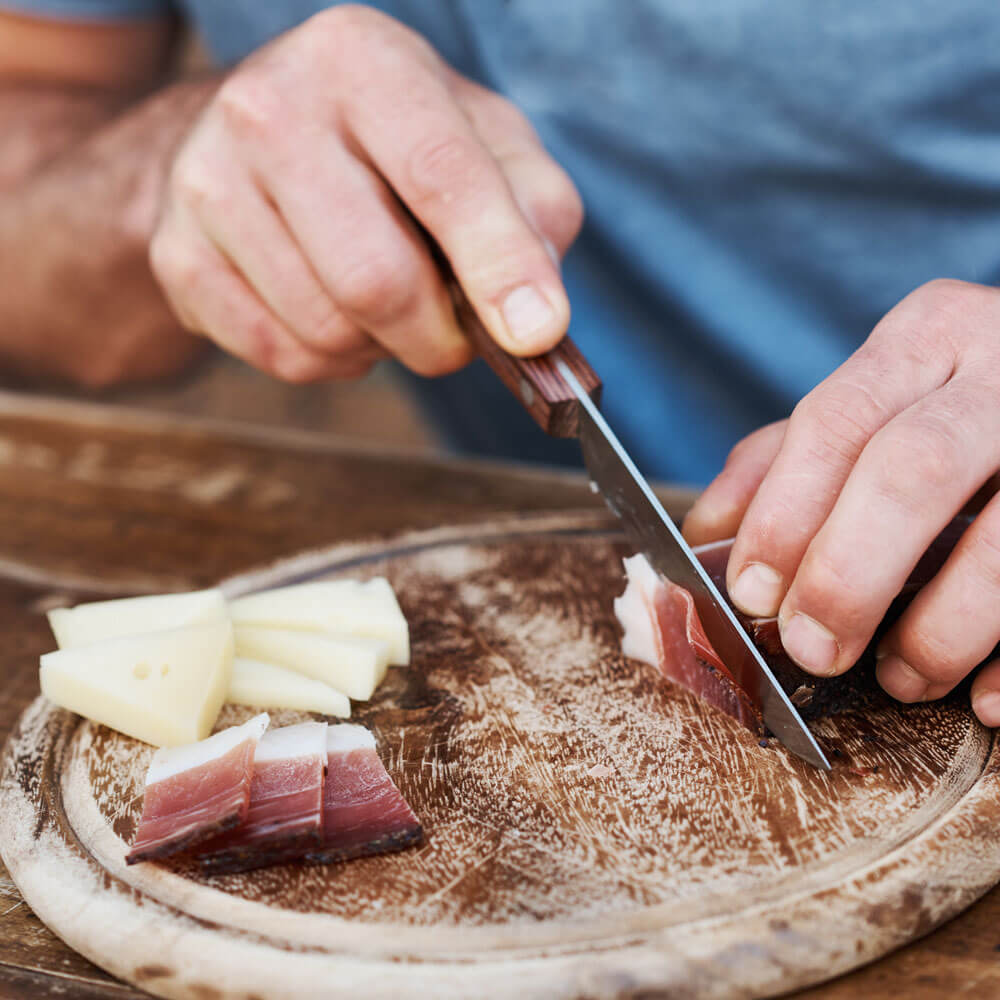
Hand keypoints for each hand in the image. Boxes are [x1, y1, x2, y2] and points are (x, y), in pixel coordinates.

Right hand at [150, 5, 581, 381]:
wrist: (269, 139)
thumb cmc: (399, 147)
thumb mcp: (486, 145)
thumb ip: (533, 213)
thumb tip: (535, 316)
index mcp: (362, 60)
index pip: (441, 176)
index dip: (498, 266)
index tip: (535, 333)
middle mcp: (268, 107)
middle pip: (376, 280)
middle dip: (439, 336)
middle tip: (457, 333)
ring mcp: (208, 182)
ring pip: (328, 331)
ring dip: (383, 347)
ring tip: (388, 304)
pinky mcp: (179, 256)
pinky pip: (284, 357)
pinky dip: (334, 359)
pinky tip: (337, 312)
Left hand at [684, 279, 999, 725]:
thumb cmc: (956, 402)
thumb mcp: (873, 402)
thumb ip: (785, 459)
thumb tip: (705, 536)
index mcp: (927, 338)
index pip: (835, 423)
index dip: (784, 516)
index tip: (751, 593)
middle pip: (912, 471)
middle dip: (848, 574)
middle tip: (811, 649)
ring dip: (940, 630)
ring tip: (899, 679)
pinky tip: (984, 701)